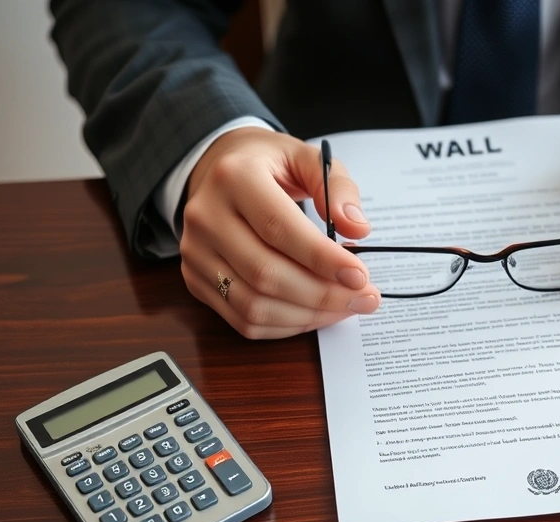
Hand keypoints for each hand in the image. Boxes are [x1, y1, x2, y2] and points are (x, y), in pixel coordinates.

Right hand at [181, 127, 379, 338]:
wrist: (218, 167)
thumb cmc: (268, 165)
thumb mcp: (307, 157)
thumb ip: (337, 188)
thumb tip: (358, 228)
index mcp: (234, 177)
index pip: (278, 227)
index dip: (322, 258)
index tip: (360, 276)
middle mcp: (206, 216)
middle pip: (265, 273)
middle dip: (323, 294)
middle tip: (364, 297)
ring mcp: (194, 252)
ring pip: (253, 305)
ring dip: (307, 315)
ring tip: (344, 307)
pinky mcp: (195, 279)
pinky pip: (242, 319)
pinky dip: (285, 325)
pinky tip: (315, 313)